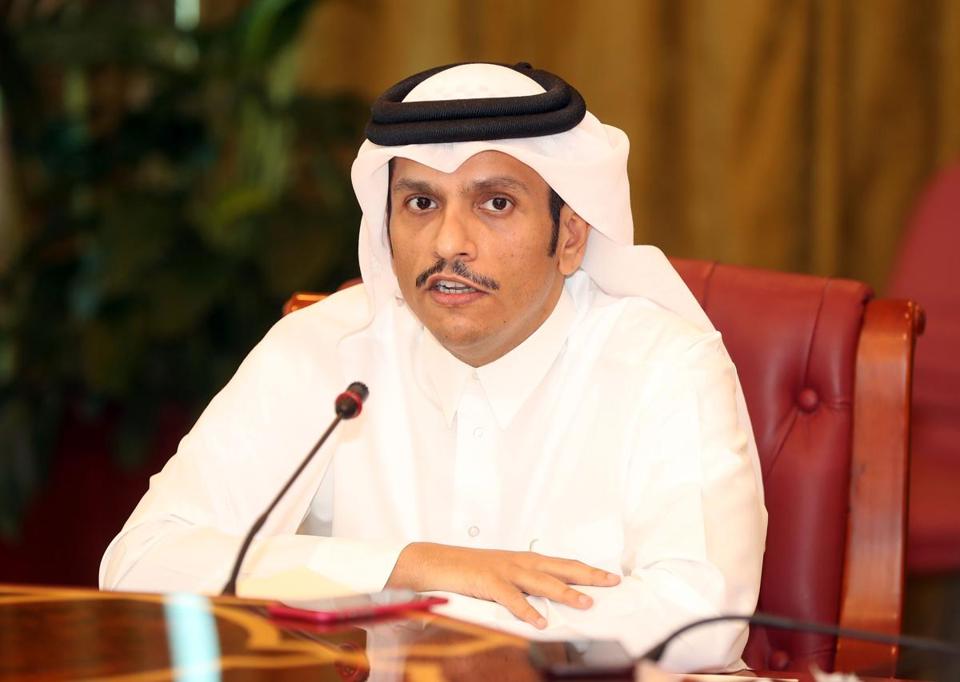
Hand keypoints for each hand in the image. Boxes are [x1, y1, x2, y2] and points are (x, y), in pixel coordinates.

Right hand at [385, 543, 620, 627]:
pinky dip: (526, 609)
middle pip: (560, 567)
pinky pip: (511, 598)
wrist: (432, 562)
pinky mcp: (487, 581)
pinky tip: (540, 621)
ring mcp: (504, 570)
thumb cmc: (466, 571)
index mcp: (523, 559)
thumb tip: (545, 603)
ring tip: (586, 603)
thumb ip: (521, 586)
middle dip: (588, 575)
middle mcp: (518, 561)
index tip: (610, 576)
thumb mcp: (500, 576)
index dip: (587, 569)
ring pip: (542, 581)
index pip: (562, 563)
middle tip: (612, 582)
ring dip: (565, 592)